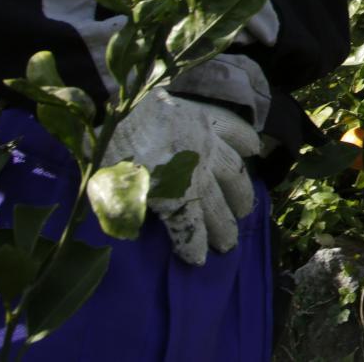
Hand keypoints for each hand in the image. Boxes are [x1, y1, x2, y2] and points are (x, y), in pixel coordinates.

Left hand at [104, 88, 261, 266]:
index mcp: (175, 192)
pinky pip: (236, 130)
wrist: (122, 103)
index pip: (190, 226)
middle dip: (225, 228)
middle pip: (217, 206)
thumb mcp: (109, 190)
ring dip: (242, 193)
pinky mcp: (209, 118)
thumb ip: (125, 214)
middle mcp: (200, 171)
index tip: (199, 260)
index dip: (195, 245)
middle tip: (229, 244)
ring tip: (245, 208)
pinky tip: (254, 150)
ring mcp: (209, 143)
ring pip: (234, 173)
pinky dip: (247, 140)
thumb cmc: (111, 149)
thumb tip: (135, 233)